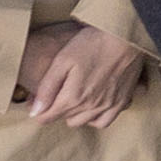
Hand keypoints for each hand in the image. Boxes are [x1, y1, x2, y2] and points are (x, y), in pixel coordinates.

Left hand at [17, 20, 138, 128]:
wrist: (125, 37)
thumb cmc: (92, 44)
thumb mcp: (62, 60)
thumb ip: (47, 88)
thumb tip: (34, 112)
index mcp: (72, 98)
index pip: (46, 117)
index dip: (37, 110)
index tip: (34, 100)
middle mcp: (90, 107)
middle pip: (64, 119)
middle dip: (56, 110)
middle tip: (55, 94)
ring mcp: (107, 106)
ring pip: (82, 123)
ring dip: (74, 114)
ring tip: (73, 99)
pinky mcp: (122, 102)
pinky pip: (104, 122)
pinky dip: (94, 119)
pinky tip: (91, 107)